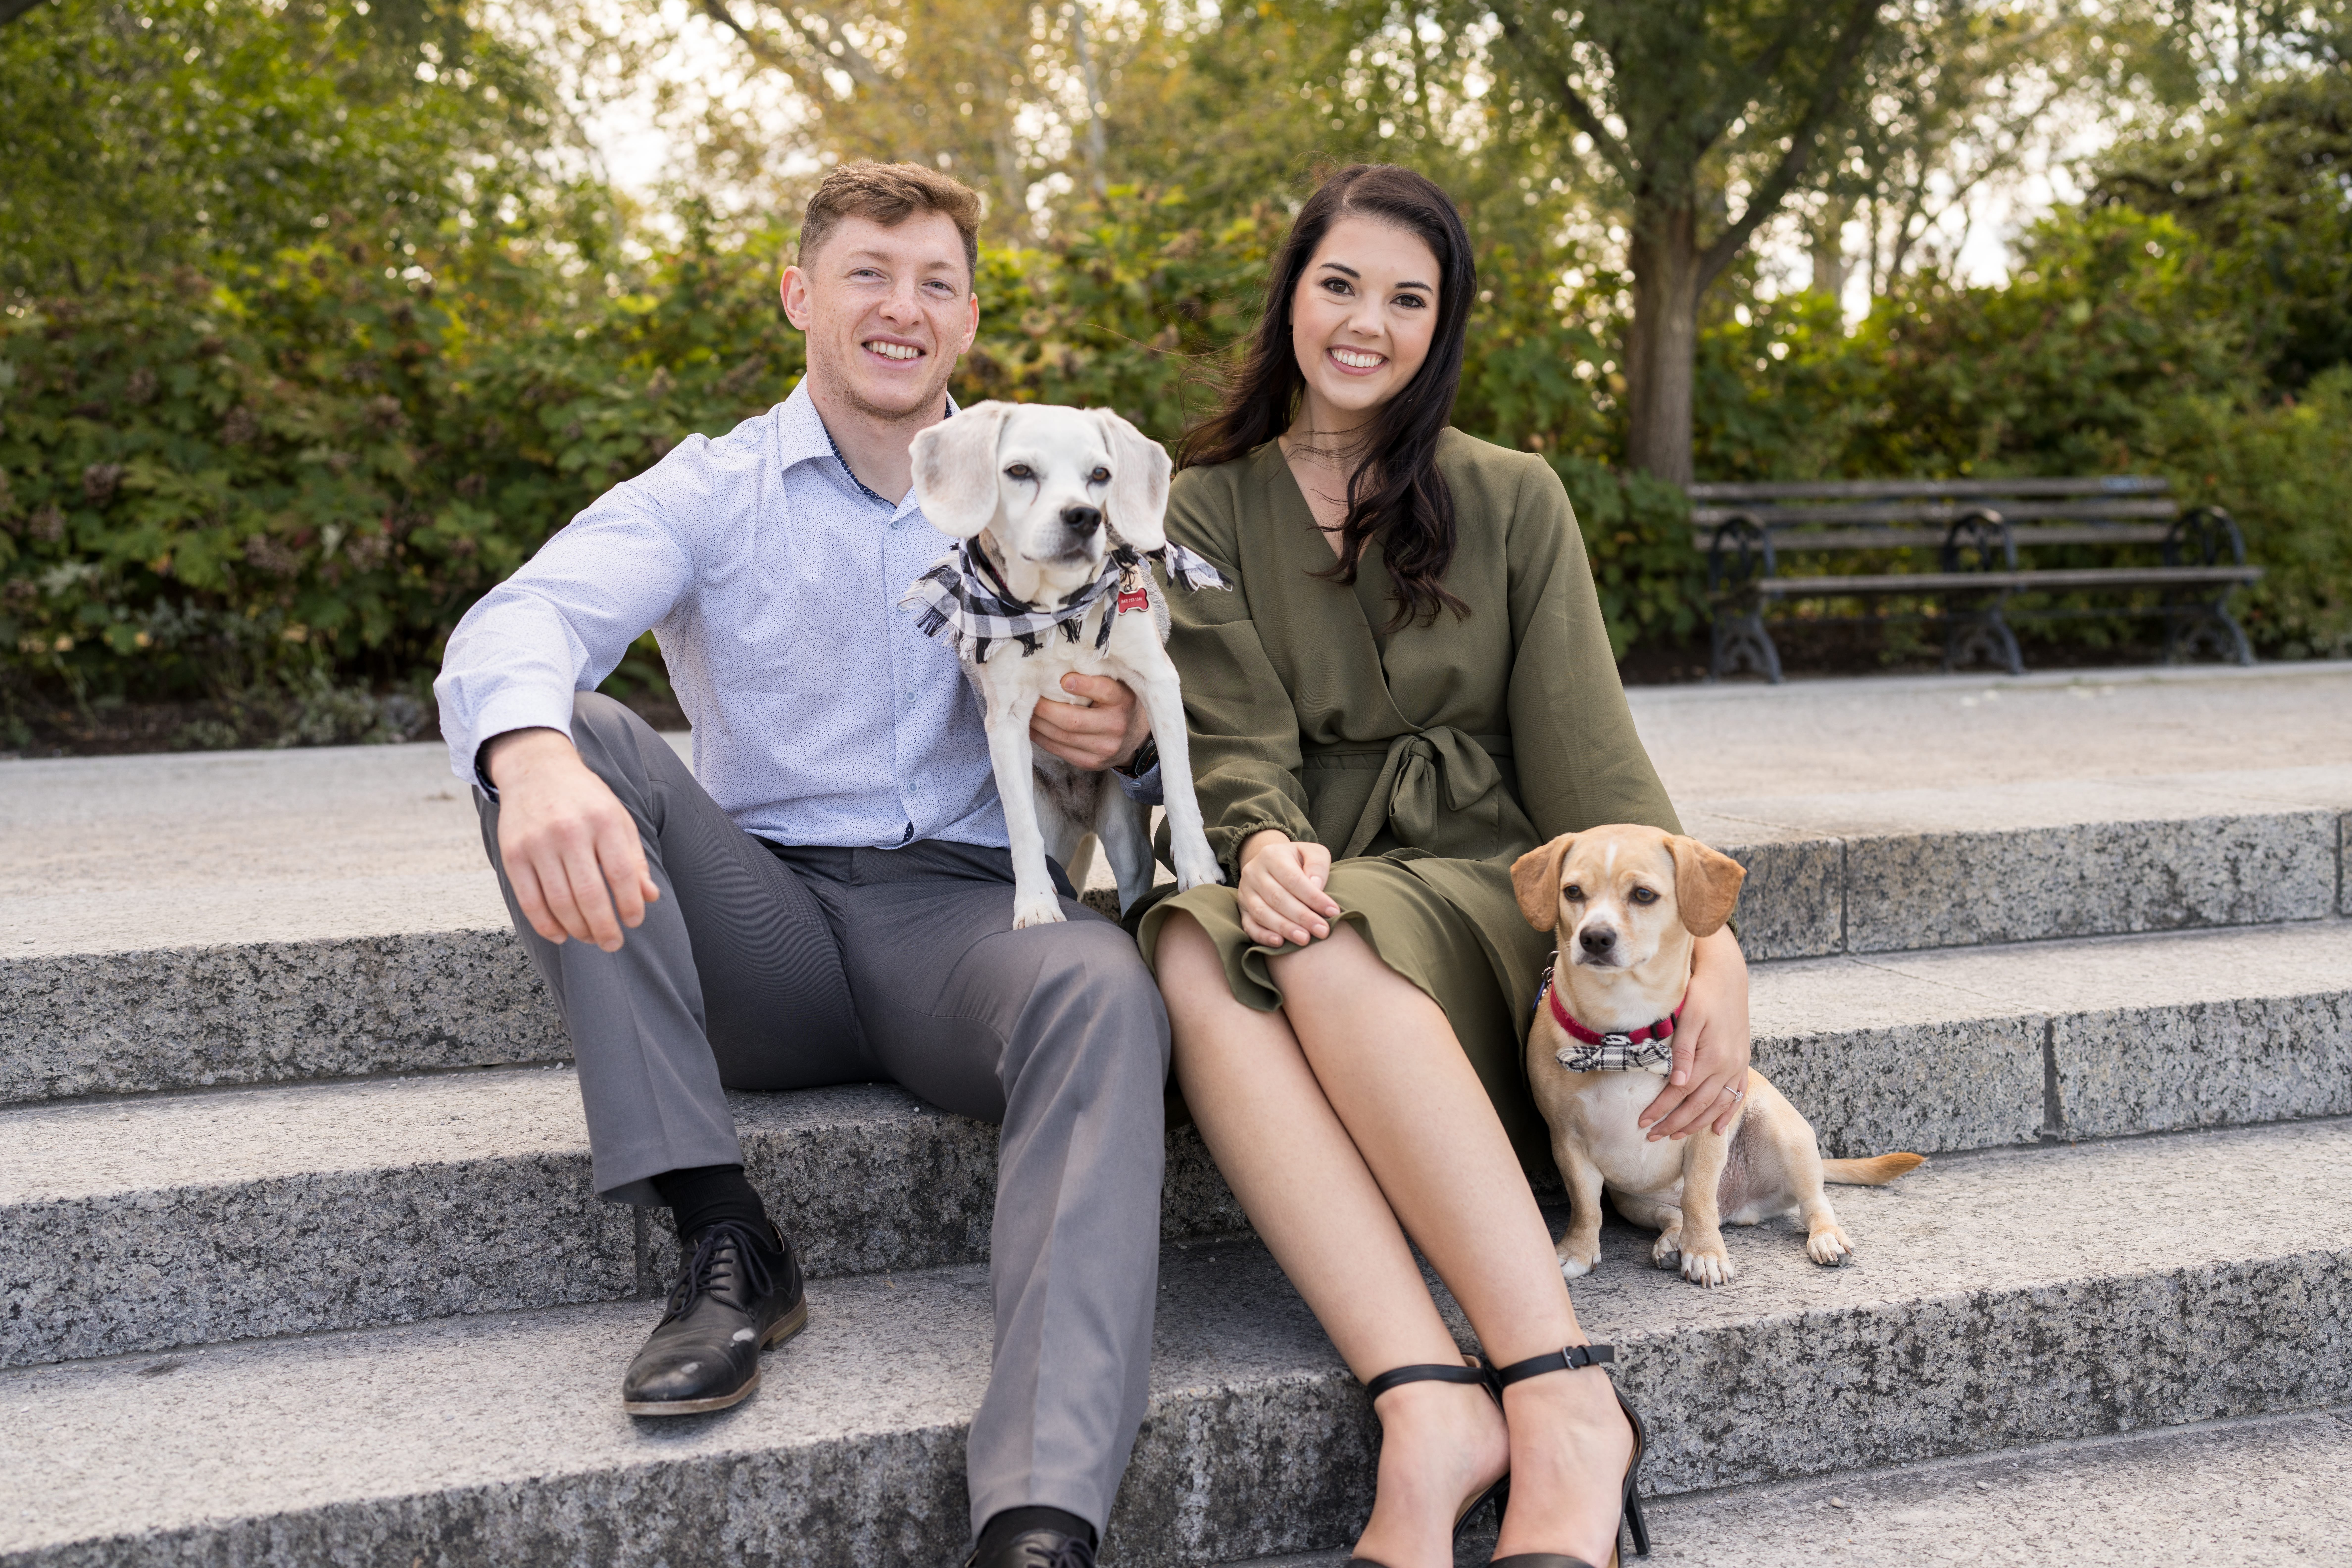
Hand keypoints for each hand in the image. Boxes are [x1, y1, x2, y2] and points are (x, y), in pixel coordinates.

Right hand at [484, 727, 659, 952]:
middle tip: (613, 944)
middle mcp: (569, 831)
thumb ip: (634, 859)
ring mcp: (537, 843)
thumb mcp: (618, 819)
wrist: (536, 769)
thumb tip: (650, 898)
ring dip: (578, 929)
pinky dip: (546, 924)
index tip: (634, 922)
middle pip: (590, 893)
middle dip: (604, 927)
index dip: (630, 905)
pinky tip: (561, 935)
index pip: (621, 874)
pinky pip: (529, 900)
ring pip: (559, 901)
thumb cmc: (585, 800)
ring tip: (590, 937)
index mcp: (603, 820)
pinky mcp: (512, 853)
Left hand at [1030, 671, 1151, 770]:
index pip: (1104, 690)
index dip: (1083, 685)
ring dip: (1039, 724)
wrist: (1135, 736)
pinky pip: (1061, 751)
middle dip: (1045, 709)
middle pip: (1073, 720)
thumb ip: (1095, 676)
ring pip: (1063, 737)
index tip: (1063, 679)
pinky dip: (1043, 739)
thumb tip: (1058, 670)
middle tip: (1029, 697)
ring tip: (1026, 711)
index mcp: (1123, 701)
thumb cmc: (1118, 703)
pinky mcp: (1092, 763)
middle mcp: (1116, 726)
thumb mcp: (1116, 685)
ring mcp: (1105, 748)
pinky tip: (1033, 728)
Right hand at [1236, 829, 1340, 947]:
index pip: (1293, 879)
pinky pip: (1249, 925)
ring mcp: (1245, 891)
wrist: (1272, 862)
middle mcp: (1254, 872)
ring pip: (1262, 913)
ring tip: (1305, 940)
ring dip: (1285, 928)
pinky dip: (1263, 936)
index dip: (1313, 897)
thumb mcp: (1312, 853)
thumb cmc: (1299, 860)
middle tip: (1323, 931)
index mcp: (1272, 855)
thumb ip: (1317, 865)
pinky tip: (1279, 943)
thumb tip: (1316, 885)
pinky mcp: (1242, 908)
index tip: (1333, 912)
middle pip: (1278, 898)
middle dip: (1302, 917)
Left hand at [1638, 926, 1751, 1139]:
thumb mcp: (1690, 1018)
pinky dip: (1726, 1114)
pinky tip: (1715, 1128)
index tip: (1642, 1121)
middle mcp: (1727, 1066)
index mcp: (1712, 1056)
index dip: (1661, 1109)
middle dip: (1674, 1123)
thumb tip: (1677, 1084)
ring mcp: (1737, 1066)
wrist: (1728, 978)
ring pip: (1717, 1106)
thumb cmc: (1703, 994)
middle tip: (1652, 1136)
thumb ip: (1683, 1052)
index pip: (1681, 1093)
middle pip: (1698, 1105)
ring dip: (1696, 1124)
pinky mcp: (1742, 1062)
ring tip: (1676, 1136)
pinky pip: (1736, 1095)